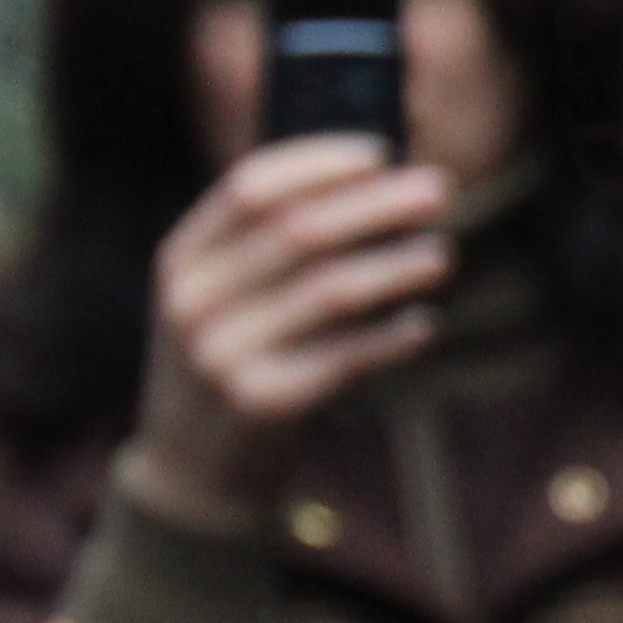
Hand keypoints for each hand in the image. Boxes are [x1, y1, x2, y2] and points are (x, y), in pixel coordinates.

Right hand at [126, 136, 452, 531]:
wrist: (191, 472)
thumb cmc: (229, 361)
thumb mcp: (221, 297)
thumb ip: (269, 245)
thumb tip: (376, 183)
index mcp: (181, 257)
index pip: (250, 186)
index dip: (320, 162)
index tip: (381, 151)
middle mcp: (191, 300)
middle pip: (299, 230)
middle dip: (377, 204)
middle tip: (439, 189)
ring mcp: (220, 354)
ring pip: (330, 290)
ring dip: (396, 267)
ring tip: (441, 256)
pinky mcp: (260, 404)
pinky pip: (344, 358)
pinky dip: (391, 337)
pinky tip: (424, 324)